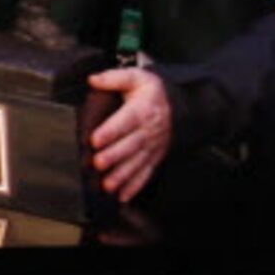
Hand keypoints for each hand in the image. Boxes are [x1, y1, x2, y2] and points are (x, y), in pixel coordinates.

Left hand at [87, 65, 173, 202]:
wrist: (180, 104)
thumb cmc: (153, 92)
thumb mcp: (138, 78)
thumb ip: (115, 78)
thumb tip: (94, 79)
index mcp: (143, 110)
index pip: (126, 121)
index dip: (111, 130)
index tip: (95, 139)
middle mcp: (149, 130)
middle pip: (131, 145)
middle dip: (114, 156)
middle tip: (98, 164)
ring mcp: (153, 146)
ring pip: (137, 163)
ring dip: (122, 175)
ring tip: (108, 185)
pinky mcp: (154, 157)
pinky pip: (146, 173)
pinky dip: (135, 186)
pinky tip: (122, 196)